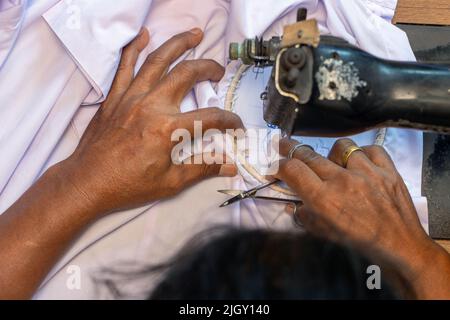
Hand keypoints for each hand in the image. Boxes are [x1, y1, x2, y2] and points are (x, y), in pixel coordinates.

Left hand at [58, 28, 242, 214]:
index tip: (236, 125)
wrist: (88, 182)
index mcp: (167, 129)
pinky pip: (125, 66)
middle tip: (218, 71)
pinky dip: (134, 49)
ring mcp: (131, 98)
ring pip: (158, 61)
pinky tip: (144, 35)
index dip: (229, 120)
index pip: (209, 118)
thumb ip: (203, 168)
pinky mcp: (115, 97)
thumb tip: (230, 167)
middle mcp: (151, 106)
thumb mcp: (171, 182)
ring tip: (194, 34)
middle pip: (186, 75)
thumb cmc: (129, 185)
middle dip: (208, 68)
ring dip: (179, 44)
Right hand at [275, 138, 449, 298]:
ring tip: (334, 163)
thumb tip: (293, 203)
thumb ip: (305, 215)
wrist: (400, 246)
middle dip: (291, 149)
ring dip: (332, 154)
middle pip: (309, 155)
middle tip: (284, 145)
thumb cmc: (359, 243)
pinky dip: (363, 154)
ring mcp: (367, 172)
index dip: (279, 164)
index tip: (276, 163)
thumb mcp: (324, 233)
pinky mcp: (388, 170)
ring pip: (341, 146)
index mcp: (325, 199)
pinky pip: (371, 149)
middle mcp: (343, 181)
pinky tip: (361, 163)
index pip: (293, 169)